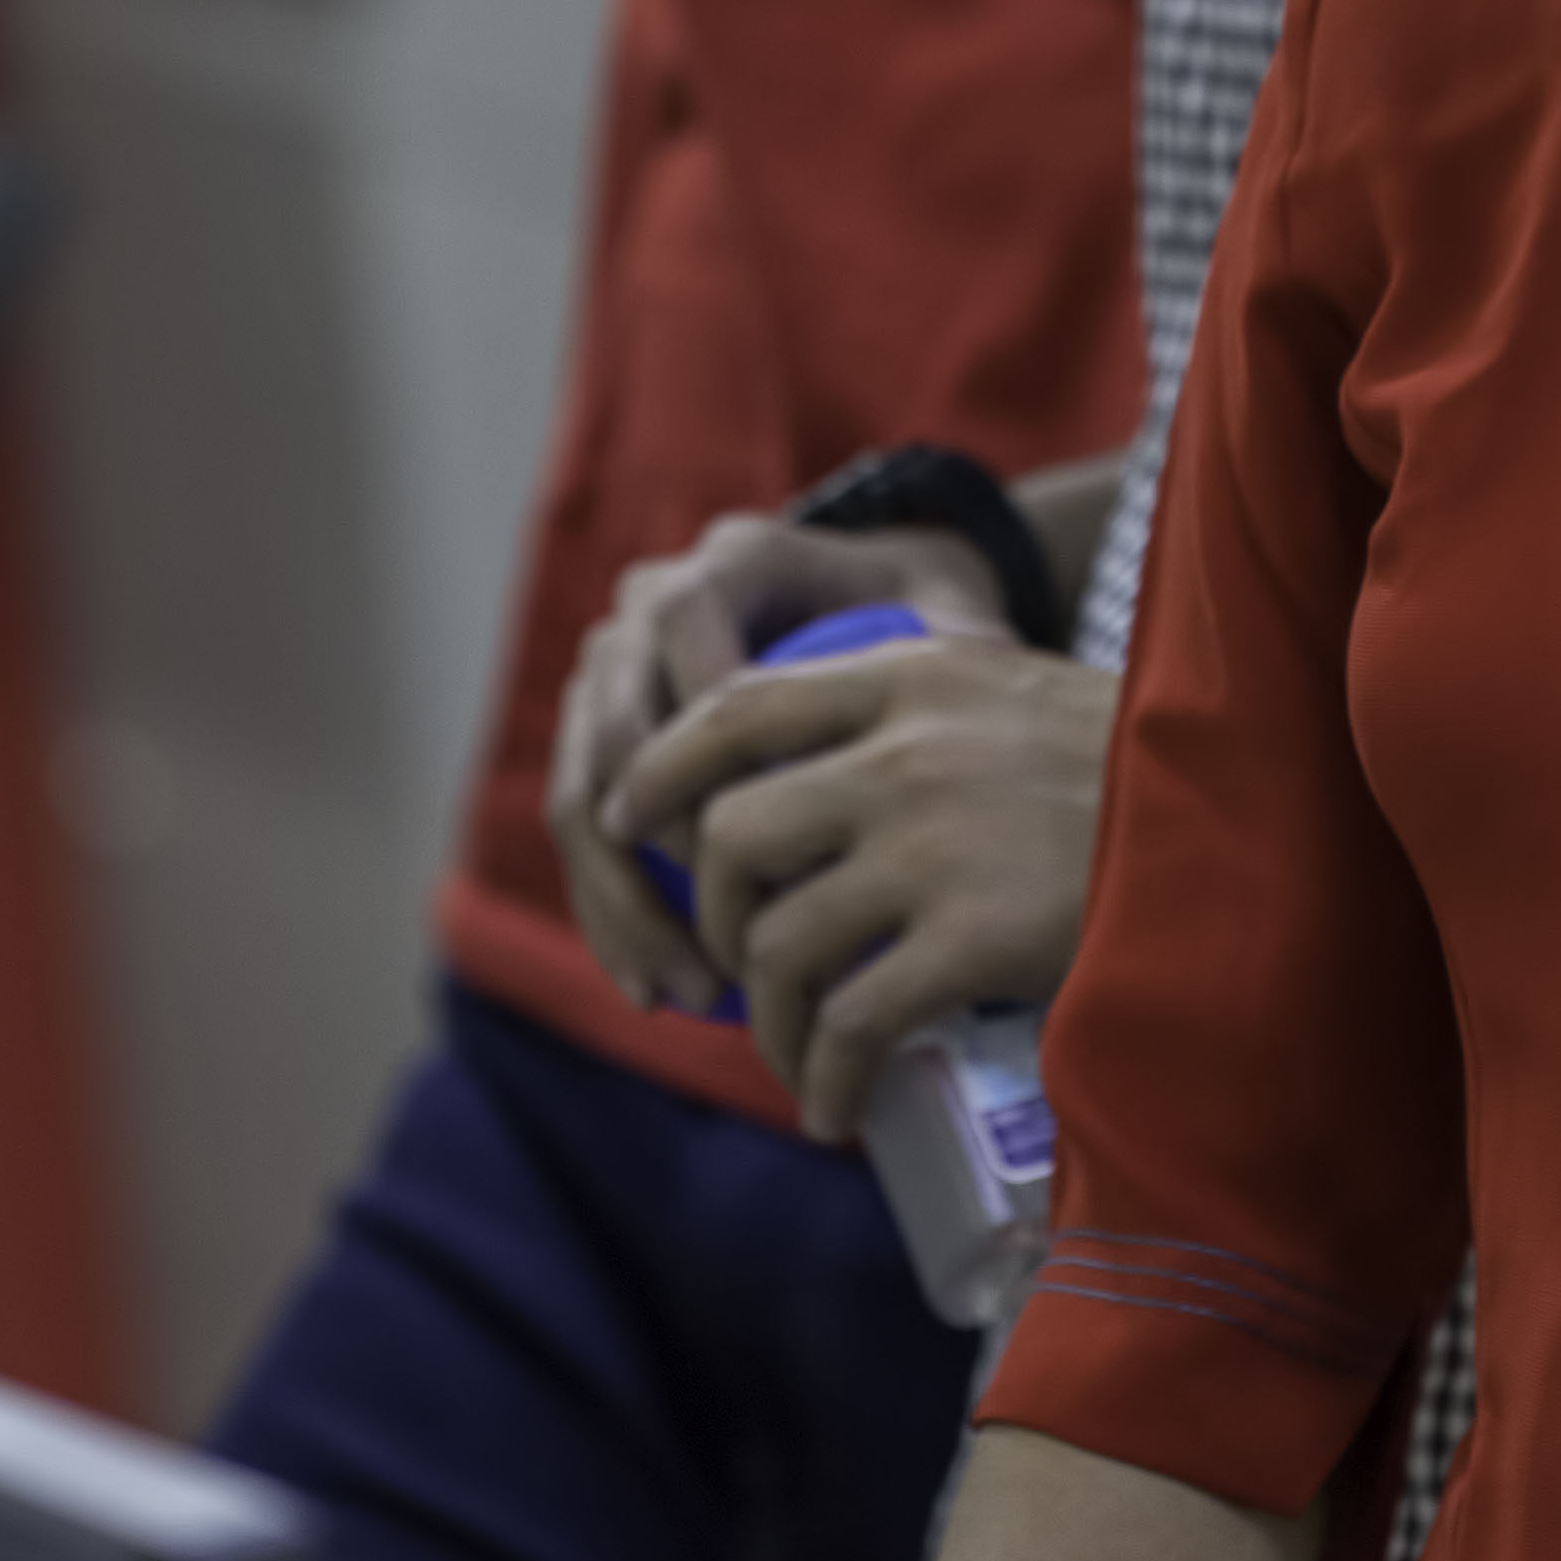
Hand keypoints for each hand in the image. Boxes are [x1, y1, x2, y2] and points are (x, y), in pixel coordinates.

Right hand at [549, 509, 1019, 1006]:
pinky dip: (611, 915)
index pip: (694, 668)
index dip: (714, 770)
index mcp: (732, 562)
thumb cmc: (920, 611)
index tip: (767, 875)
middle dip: (650, 866)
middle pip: (609, 739)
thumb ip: (964, 643)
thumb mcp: (949, 612)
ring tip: (689, 998)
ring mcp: (611, 668)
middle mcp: (649, 603)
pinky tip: (656, 993)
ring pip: (579, 796)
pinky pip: (583, 829)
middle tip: (719, 958)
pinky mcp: (596, 733)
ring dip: (621, 909)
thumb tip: (981, 694)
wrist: (871, 590)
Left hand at [644, 627, 1113, 1138]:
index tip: (633, 823)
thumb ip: (923, 710)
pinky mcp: (975, 936)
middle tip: (744, 972)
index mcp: (913, 676)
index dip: (663, 770)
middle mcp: (908, 750)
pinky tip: (839, 1111)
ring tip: (799, 1063)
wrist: (1255, 821)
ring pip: (780, 945)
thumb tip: (824, 771)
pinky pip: (851, 1023)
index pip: (737, 707)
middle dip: (717, 920)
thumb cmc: (1138, 770)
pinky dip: (825, 1079)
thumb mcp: (1015, 694)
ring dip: (769, 1022)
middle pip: (735, 835)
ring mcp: (936, 843)